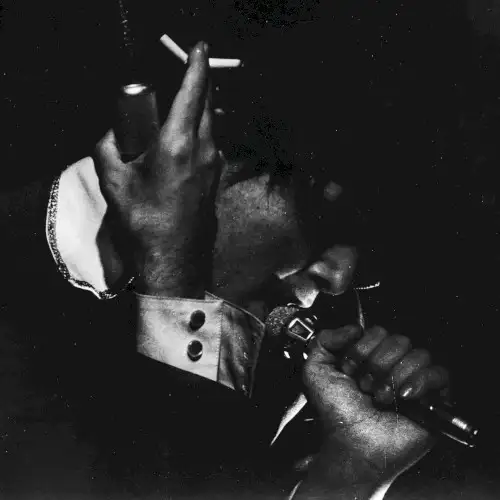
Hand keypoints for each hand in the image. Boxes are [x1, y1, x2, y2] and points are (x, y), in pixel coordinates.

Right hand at [94, 42, 220, 296]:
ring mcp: (215, 166)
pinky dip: (195, 139)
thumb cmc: (144, 223)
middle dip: (194, 88)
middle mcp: (204, 149)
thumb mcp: (114, 183)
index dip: (197, 65)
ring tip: (169, 129)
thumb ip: (108, 149)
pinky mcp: (216, 180)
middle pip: (205, 105)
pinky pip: (207, 147)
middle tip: (175, 87)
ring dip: (193, 117)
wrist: (176, 261)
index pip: (193, 91)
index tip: (199, 49)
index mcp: (178, 143)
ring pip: (208, 127)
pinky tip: (176, 156)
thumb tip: (113, 136)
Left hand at [301, 325, 448, 493]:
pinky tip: (403, 397)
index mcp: (370, 356)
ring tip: (381, 397)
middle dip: (376, 364)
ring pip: (419, 354)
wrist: (351, 443)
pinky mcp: (433, 399)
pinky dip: (420, 382)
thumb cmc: (336, 412)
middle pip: (399, 339)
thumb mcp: (316, 370)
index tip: (350, 369)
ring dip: (394, 377)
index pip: (378, 331)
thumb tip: (353, 328)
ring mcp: (414, 381)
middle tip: (365, 386)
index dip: (362, 349)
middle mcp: (393, 365)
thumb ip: (324, 339)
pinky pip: (440, 373)